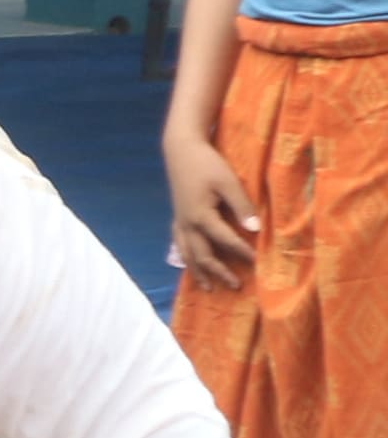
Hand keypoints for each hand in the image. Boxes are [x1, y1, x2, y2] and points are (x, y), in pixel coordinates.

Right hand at [166, 131, 261, 289]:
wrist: (181, 150)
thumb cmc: (207, 164)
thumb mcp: (228, 182)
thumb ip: (241, 206)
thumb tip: (255, 229)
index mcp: (201, 216)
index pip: (225, 240)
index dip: (242, 252)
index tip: (259, 262)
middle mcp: (187, 225)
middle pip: (203, 255)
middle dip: (219, 272)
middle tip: (236, 285)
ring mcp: (180, 222)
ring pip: (187, 254)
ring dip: (198, 272)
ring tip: (208, 287)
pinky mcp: (178, 217)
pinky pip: (180, 245)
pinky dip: (187, 258)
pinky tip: (191, 264)